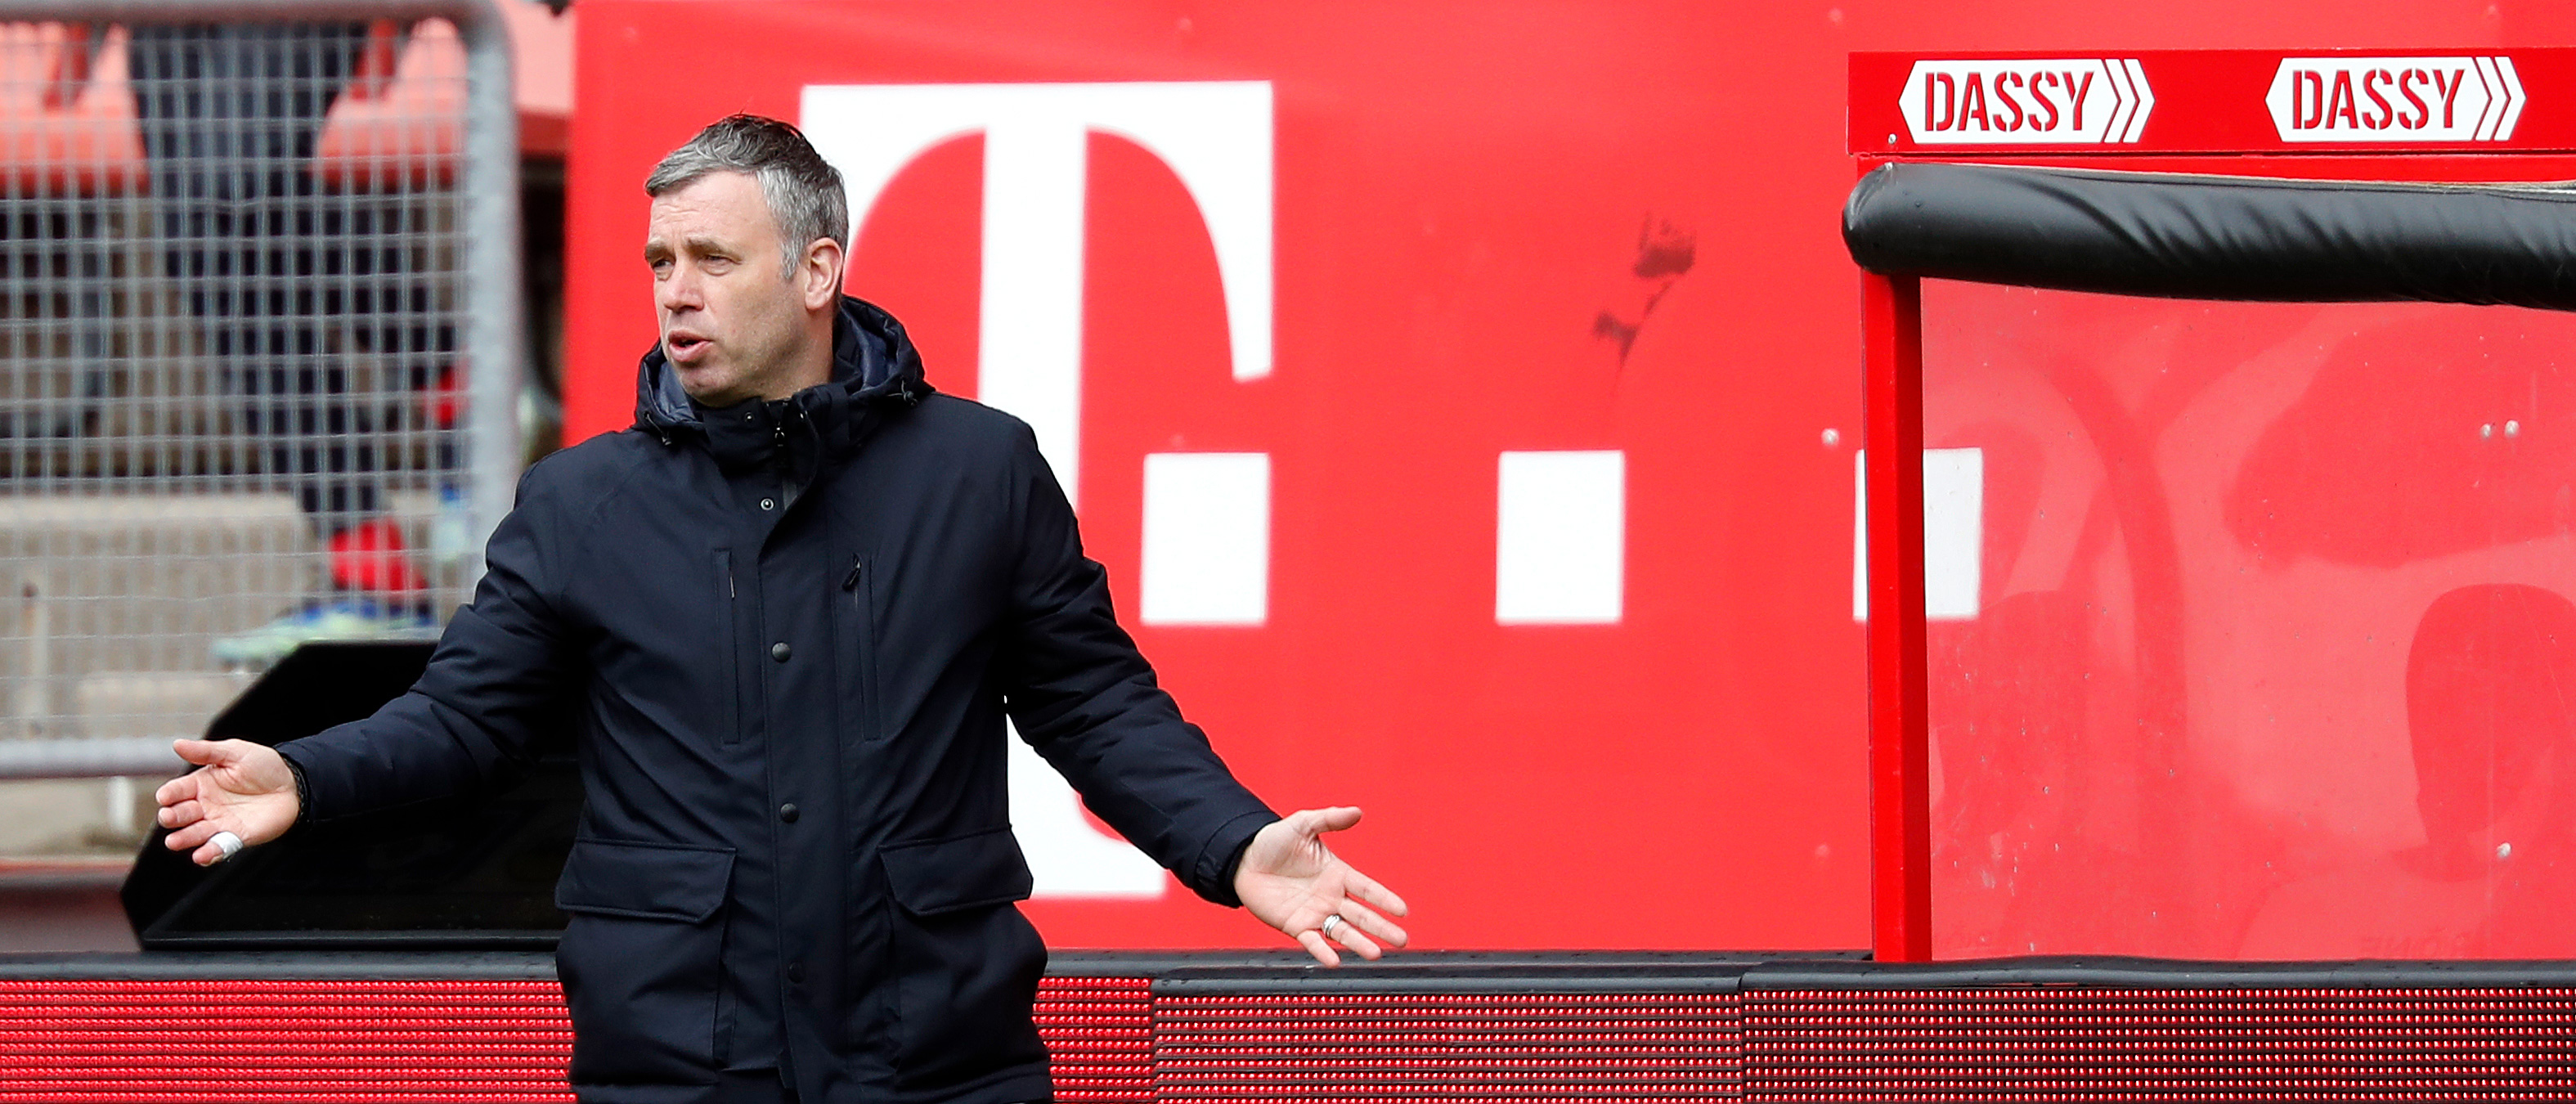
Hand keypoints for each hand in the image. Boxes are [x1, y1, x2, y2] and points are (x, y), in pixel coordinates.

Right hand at [154, 739, 299, 865]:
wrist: (295, 786)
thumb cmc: (264, 767)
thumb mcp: (236, 752)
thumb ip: (207, 751)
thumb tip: (177, 744)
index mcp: (200, 784)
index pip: (177, 790)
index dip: (169, 794)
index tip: (165, 797)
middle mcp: (205, 806)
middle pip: (181, 814)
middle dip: (172, 817)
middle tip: (169, 817)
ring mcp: (218, 823)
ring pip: (194, 834)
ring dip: (184, 838)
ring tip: (174, 841)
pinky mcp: (235, 838)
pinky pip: (218, 848)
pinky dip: (208, 853)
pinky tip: (201, 856)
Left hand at [1234, 806, 1408, 965]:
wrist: (1243, 860)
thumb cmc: (1273, 841)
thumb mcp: (1302, 825)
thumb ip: (1329, 818)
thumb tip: (1356, 812)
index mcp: (1337, 874)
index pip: (1367, 888)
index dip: (1384, 899)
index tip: (1402, 910)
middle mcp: (1330, 897)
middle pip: (1361, 915)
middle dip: (1382, 927)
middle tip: (1402, 940)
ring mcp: (1314, 914)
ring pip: (1342, 932)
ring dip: (1359, 943)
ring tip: (1376, 954)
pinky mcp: (1295, 926)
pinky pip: (1311, 941)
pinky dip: (1322, 951)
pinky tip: (1334, 961)